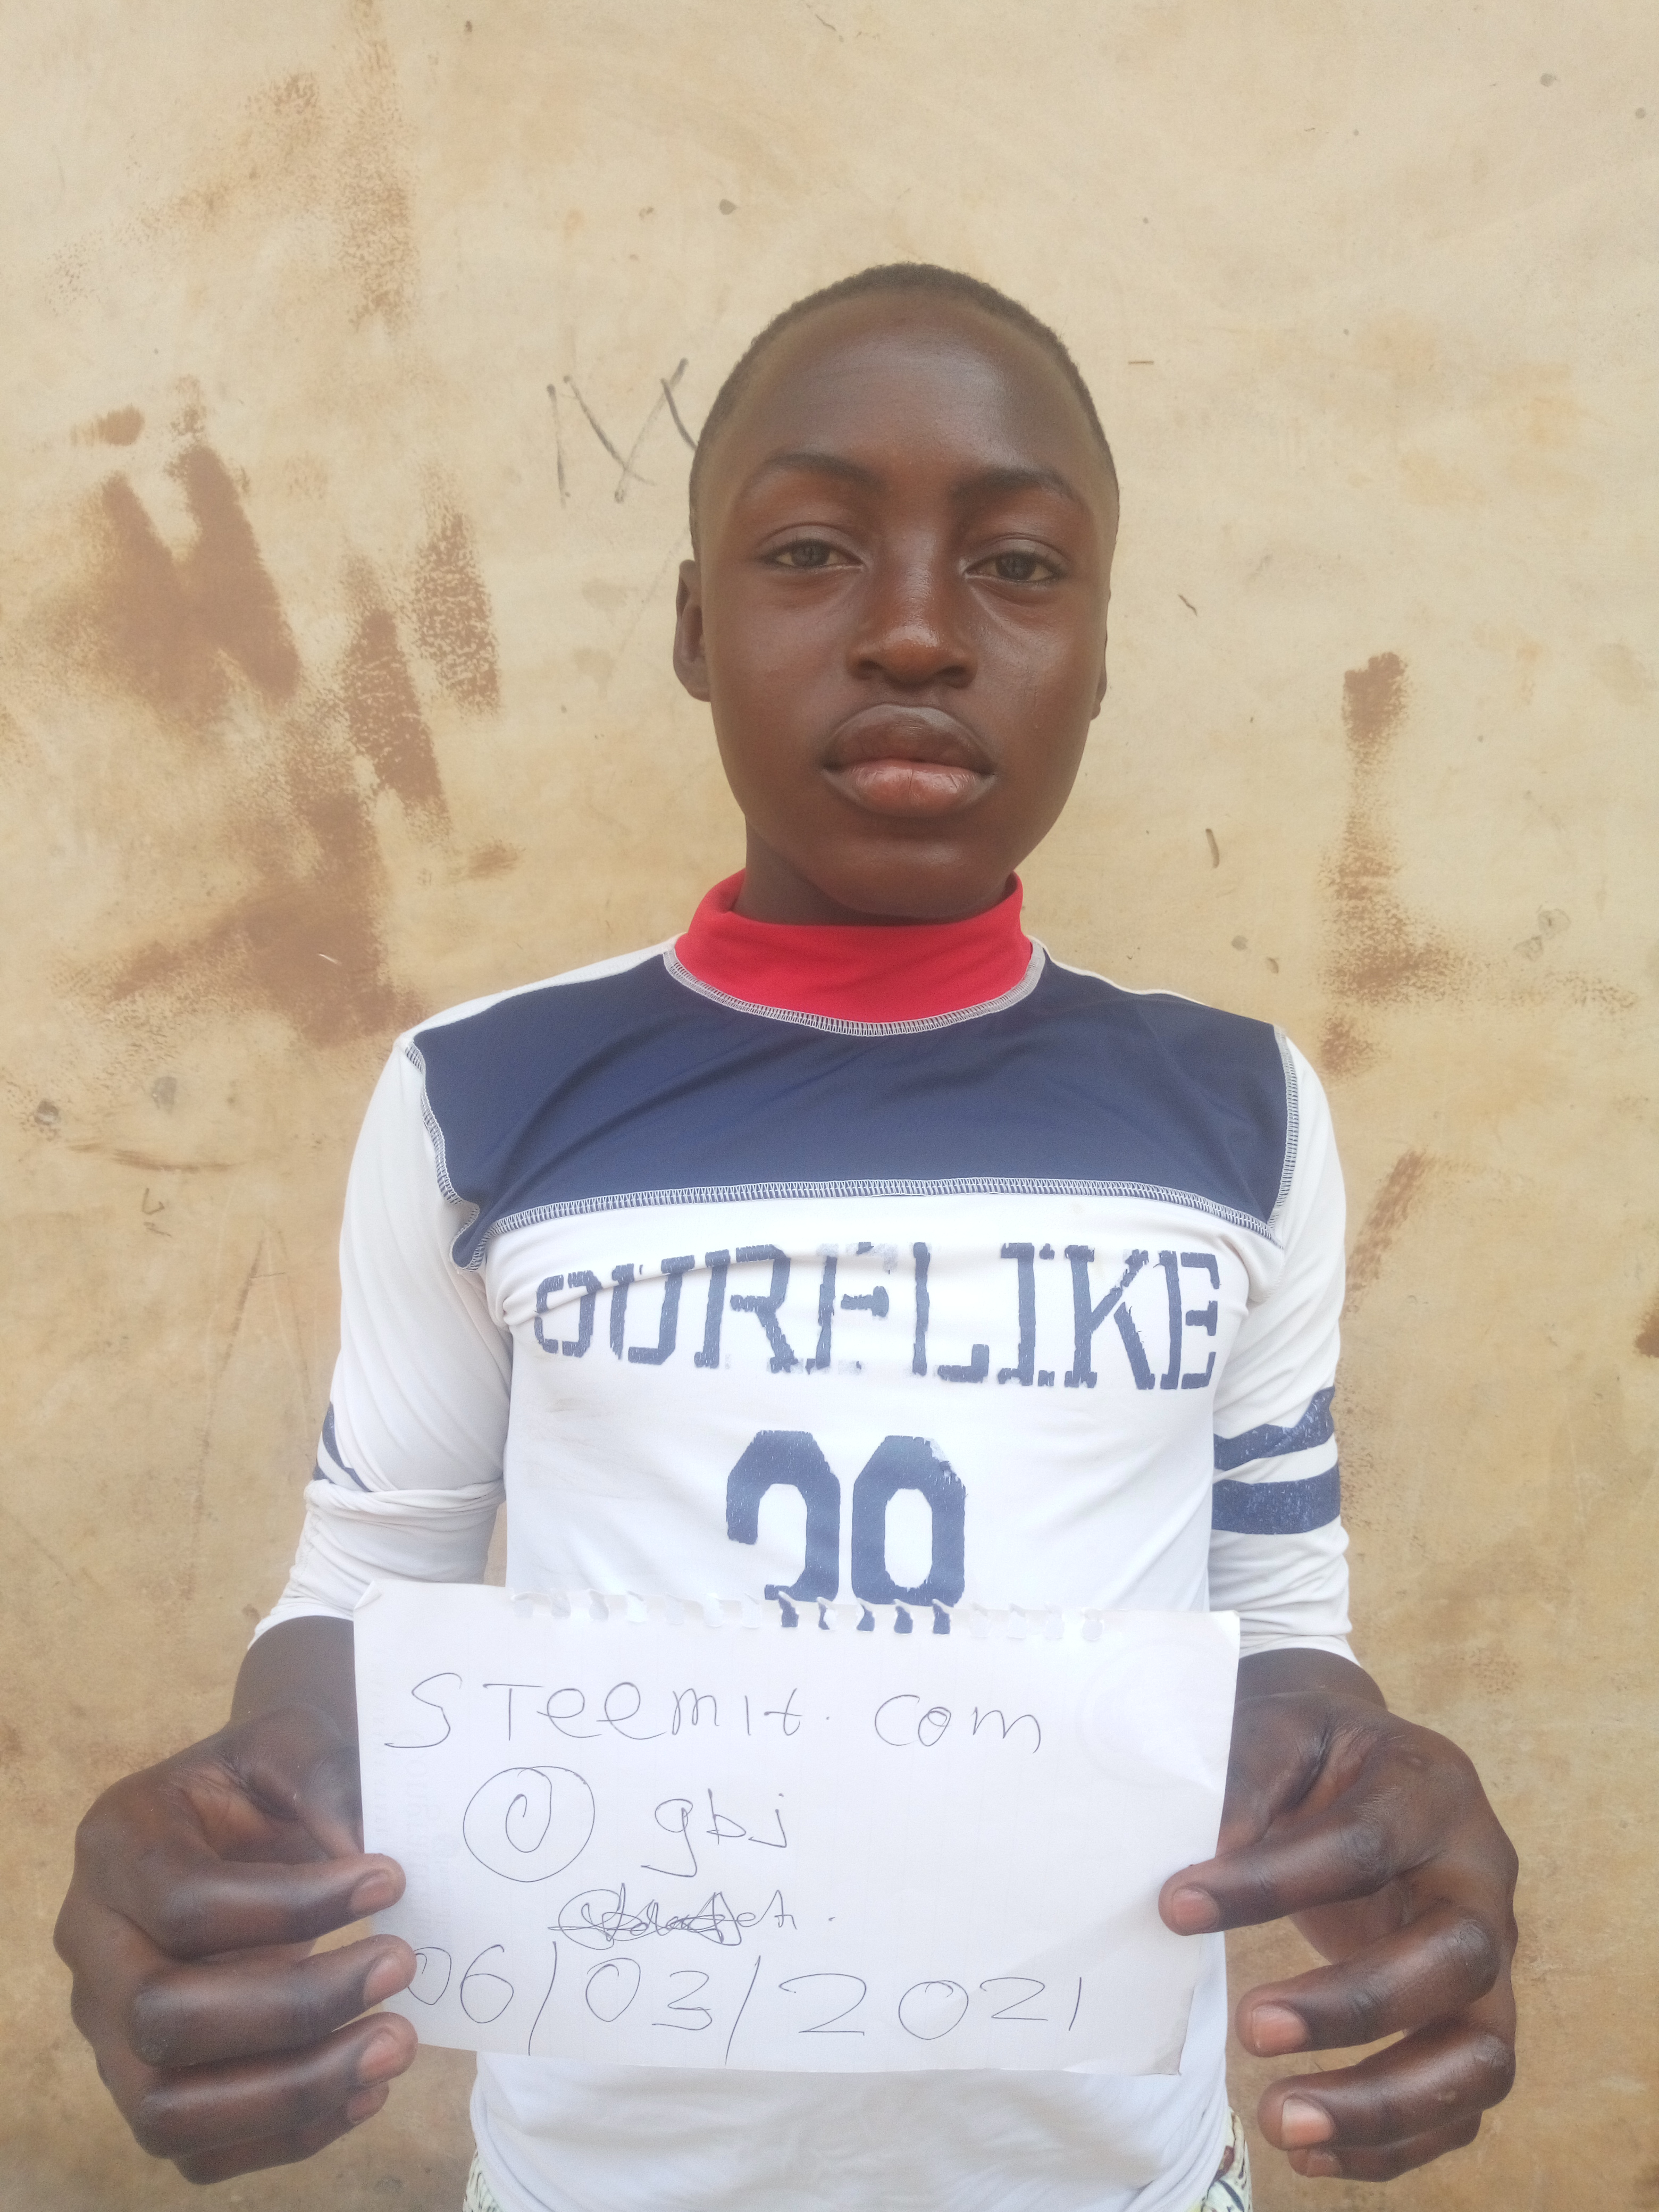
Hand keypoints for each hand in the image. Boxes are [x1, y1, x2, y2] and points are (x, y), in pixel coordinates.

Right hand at [55, 1704, 417, 2181]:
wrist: (242, 1817)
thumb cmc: (265, 1781)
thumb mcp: (291, 1741)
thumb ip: (323, 1777)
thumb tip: (357, 1852)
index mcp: (117, 1845)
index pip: (185, 1901)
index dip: (292, 1903)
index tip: (392, 1878)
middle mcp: (93, 1944)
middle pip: (160, 2017)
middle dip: (293, 2008)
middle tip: (403, 1965)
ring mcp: (108, 2029)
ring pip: (166, 2109)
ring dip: (293, 2092)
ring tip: (396, 2044)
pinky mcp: (148, 2086)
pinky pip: (200, 2149)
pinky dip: (289, 2135)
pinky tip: (369, 2088)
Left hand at [1160, 1650, 1517, 2181]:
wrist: (1356, 1760)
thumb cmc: (1309, 1747)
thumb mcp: (1278, 1727)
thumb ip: (1247, 1779)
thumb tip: (1212, 1856)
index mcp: (1432, 1789)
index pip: (1363, 1844)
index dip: (1270, 1882)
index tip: (1174, 1906)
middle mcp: (1481, 1877)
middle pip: (1454, 1957)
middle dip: (1352, 2006)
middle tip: (1248, 2028)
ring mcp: (1489, 1958)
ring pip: (1481, 2054)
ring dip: (1385, 2103)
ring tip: (1279, 2122)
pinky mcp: (1473, 2018)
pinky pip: (1461, 2102)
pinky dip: (1395, 2141)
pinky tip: (1310, 2152)